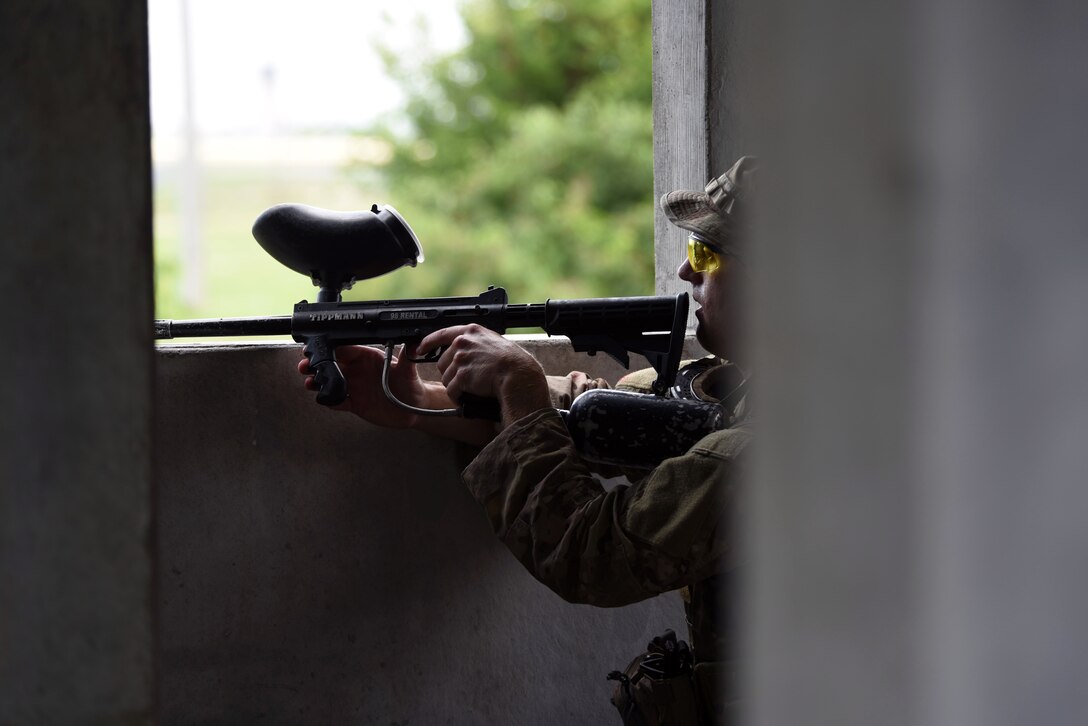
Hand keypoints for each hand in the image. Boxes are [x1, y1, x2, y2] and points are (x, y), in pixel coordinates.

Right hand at [297, 343, 447, 428]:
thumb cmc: (412, 385)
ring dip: (318, 382)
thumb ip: (408, 357)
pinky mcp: (354, 403)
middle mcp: (358, 370)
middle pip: (331, 364)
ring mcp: (355, 387)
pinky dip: (330, 401)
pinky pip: (337, 401)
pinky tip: (326, 400)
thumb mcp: (409, 371)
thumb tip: (415, 342)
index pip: (345, 349)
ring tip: (310, 384)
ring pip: (330, 382)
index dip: (330, 348)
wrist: (414, 409)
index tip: (318, 348)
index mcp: (368, 357)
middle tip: (304, 367)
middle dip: (316, 364)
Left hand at [419, 325, 551, 425]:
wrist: (519, 374)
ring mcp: (461, 358)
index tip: (420, 348)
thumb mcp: (493, 342)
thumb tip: (463, 350)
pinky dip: (458, 396)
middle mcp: (463, 342)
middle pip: (442, 361)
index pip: (442, 334)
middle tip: (466, 379)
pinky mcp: (462, 375)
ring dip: (456, 386)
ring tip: (472, 388)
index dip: (428, 342)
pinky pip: (452, 390)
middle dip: (451, 373)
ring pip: (446, 377)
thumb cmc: (512, 361)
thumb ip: (476, 343)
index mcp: (471, 331)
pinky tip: (469, 396)